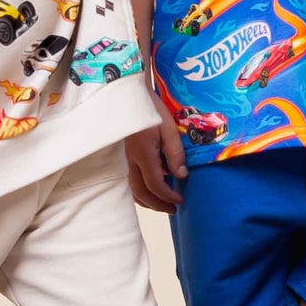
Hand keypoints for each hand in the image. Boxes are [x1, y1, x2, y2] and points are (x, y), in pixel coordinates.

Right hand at [126, 97, 186, 211]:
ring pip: (133, 189)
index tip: (180, 201)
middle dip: (157, 205)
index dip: (168, 196)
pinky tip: (150, 188)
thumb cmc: (150, 109)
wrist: (128, 96)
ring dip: (147, 200)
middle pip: (141, 193)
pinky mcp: (124, 156)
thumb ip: (175, 153)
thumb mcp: (168, 128)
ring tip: (162, 203)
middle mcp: (131, 161)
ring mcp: (125, 160)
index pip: (155, 185)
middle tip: (172, 209)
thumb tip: (181, 176)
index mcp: (144, 155)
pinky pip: (130, 181)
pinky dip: (140, 191)